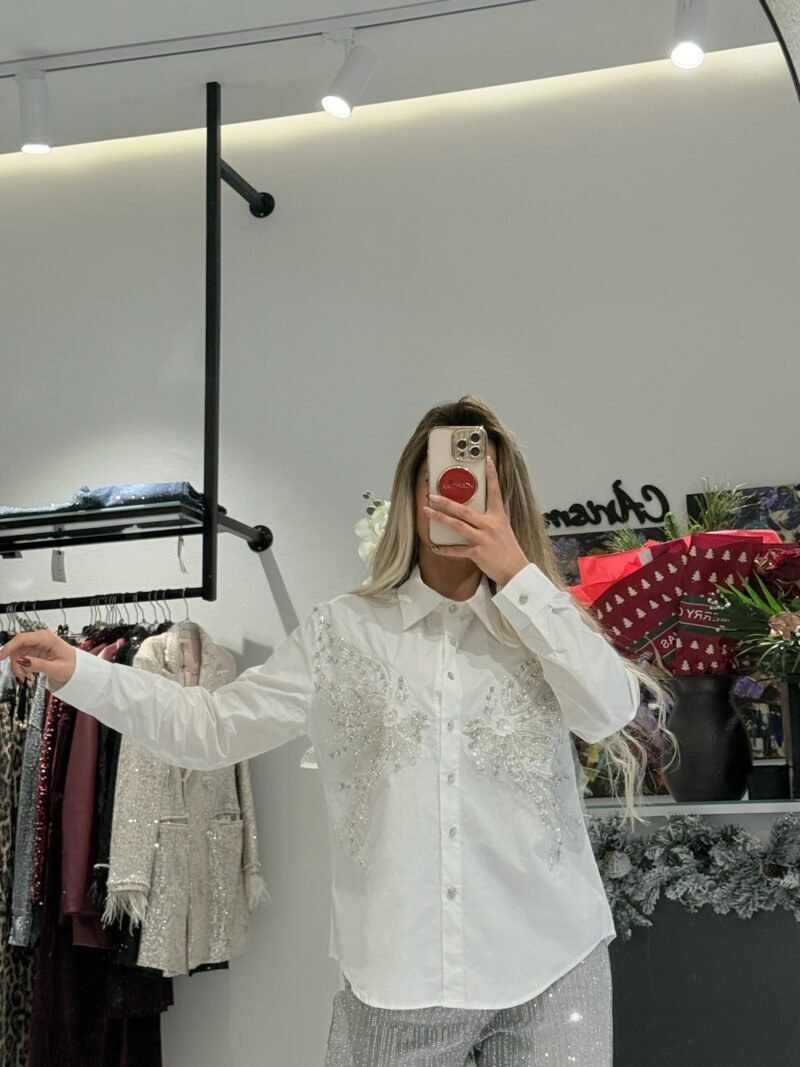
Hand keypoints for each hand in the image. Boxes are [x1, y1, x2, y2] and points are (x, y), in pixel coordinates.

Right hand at [0, 629, 75, 685]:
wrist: (79, 670)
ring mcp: (38, 644)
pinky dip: (21, 665)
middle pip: (18, 646)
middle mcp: (41, 639)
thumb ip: (38, 665)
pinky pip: (22, 656)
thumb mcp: (56, 668)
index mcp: (47, 638)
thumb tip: (23, 661)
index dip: (9, 647)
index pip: (22, 638)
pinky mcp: (36, 651)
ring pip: (18, 652)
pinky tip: (26, 673)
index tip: (1, 656)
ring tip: (24, 676)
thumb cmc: (73, 666)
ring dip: (17, 665)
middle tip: (19, 674)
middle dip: (14, 661)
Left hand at [423, 455, 529, 585]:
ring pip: (457, 526)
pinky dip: (444, 549)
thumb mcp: (504, 528)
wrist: (516, 570)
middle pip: (464, 510)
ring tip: (427, 511)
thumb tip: (480, 509)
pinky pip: (457, 550)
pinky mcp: (477, 553)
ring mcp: (483, 539)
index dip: (491, 475)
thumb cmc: (509, 549)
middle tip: (432, 495)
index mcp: (498, 516)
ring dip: (440, 518)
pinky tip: (434, 547)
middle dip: (446, 502)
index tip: (486, 460)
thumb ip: (492, 517)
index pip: (494, 491)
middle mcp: (490, 525)